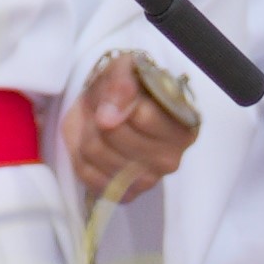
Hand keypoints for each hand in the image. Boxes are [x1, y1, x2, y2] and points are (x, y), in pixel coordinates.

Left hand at [71, 52, 198, 210]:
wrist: (113, 108)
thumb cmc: (128, 88)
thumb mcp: (127, 69)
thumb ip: (122, 85)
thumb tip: (110, 116)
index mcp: (183, 127)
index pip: (143, 116)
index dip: (119, 98)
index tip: (118, 90)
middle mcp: (171, 159)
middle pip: (113, 133)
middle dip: (99, 113)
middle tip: (104, 107)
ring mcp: (148, 181)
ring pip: (94, 152)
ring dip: (87, 130)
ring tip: (98, 124)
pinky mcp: (124, 194)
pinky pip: (86, 174)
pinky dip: (80, 155)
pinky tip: (95, 144)